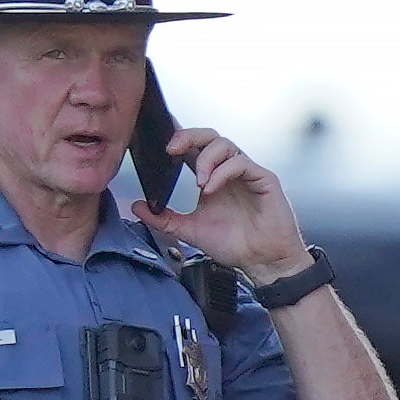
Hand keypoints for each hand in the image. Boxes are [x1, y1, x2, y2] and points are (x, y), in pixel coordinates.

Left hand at [126, 124, 310, 286]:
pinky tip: (211, 189)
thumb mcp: (190, 230)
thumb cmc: (234, 244)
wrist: (263, 262)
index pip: (193, 148)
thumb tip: (136, 207)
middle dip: (188, 136)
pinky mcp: (263, 178)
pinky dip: (222, 172)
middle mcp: (228, 170)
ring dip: (205, 159)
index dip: (177, 138)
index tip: (157, 140)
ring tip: (198, 183)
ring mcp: (246, 172)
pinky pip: (240, 163)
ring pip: (224, 144)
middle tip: (171, 149)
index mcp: (211, 177)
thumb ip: (163, 219)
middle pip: (208, 137)